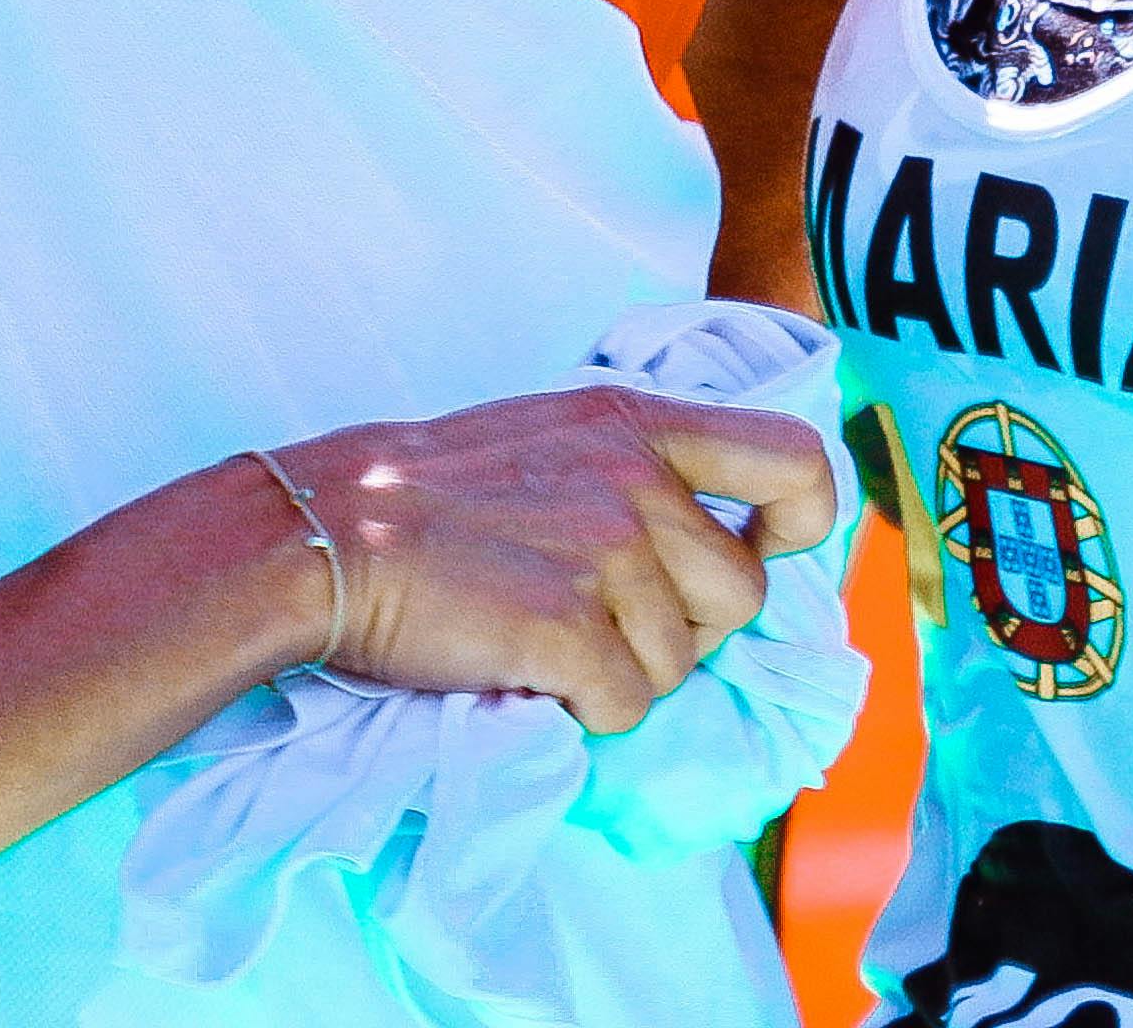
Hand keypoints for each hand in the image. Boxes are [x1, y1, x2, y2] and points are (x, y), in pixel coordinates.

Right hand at [274, 386, 843, 737]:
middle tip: (602, 619)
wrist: (325, 532)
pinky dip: (581, 709)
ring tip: (543, 635)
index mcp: (638, 423)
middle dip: (686, 628)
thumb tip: (718, 540)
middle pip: (740, 596)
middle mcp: (637, 481)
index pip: (795, 460)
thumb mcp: (553, 434)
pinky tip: (523, 669)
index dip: (807, 518)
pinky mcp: (569, 630)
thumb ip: (638, 468)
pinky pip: (626, 706)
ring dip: (623, 671)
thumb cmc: (430, 494)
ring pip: (681, 663)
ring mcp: (606, 555)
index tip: (772, 545)